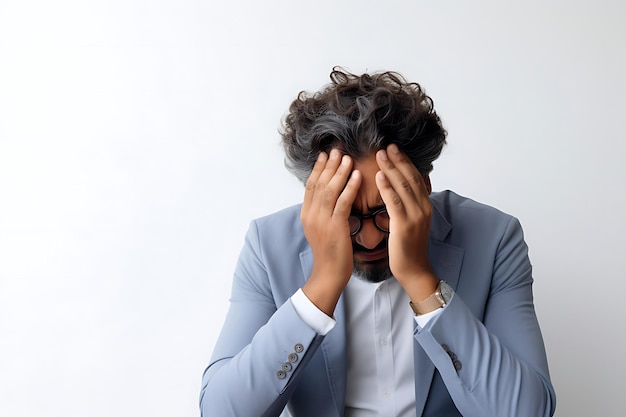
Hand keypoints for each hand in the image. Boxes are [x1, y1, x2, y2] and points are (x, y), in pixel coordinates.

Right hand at [300, 149, 361, 314]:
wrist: (329, 273)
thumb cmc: (330, 251)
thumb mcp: (321, 228)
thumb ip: (323, 211)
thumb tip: (329, 194)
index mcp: (306, 214)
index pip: (311, 185)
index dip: (318, 169)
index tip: (326, 155)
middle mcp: (311, 215)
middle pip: (319, 183)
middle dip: (329, 165)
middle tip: (337, 150)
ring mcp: (321, 221)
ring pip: (329, 190)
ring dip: (339, 172)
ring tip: (347, 158)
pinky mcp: (335, 227)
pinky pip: (342, 202)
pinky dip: (349, 187)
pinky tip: (356, 176)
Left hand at [375, 144, 437, 298]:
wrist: (414, 270)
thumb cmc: (408, 247)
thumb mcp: (412, 222)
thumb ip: (408, 205)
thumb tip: (399, 190)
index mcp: (425, 206)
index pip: (416, 178)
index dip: (405, 162)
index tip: (394, 149)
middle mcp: (423, 208)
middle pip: (411, 177)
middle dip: (398, 160)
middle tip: (386, 146)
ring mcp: (415, 216)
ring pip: (403, 186)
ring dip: (391, 168)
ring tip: (380, 155)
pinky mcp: (405, 225)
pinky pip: (395, 202)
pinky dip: (387, 188)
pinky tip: (379, 176)